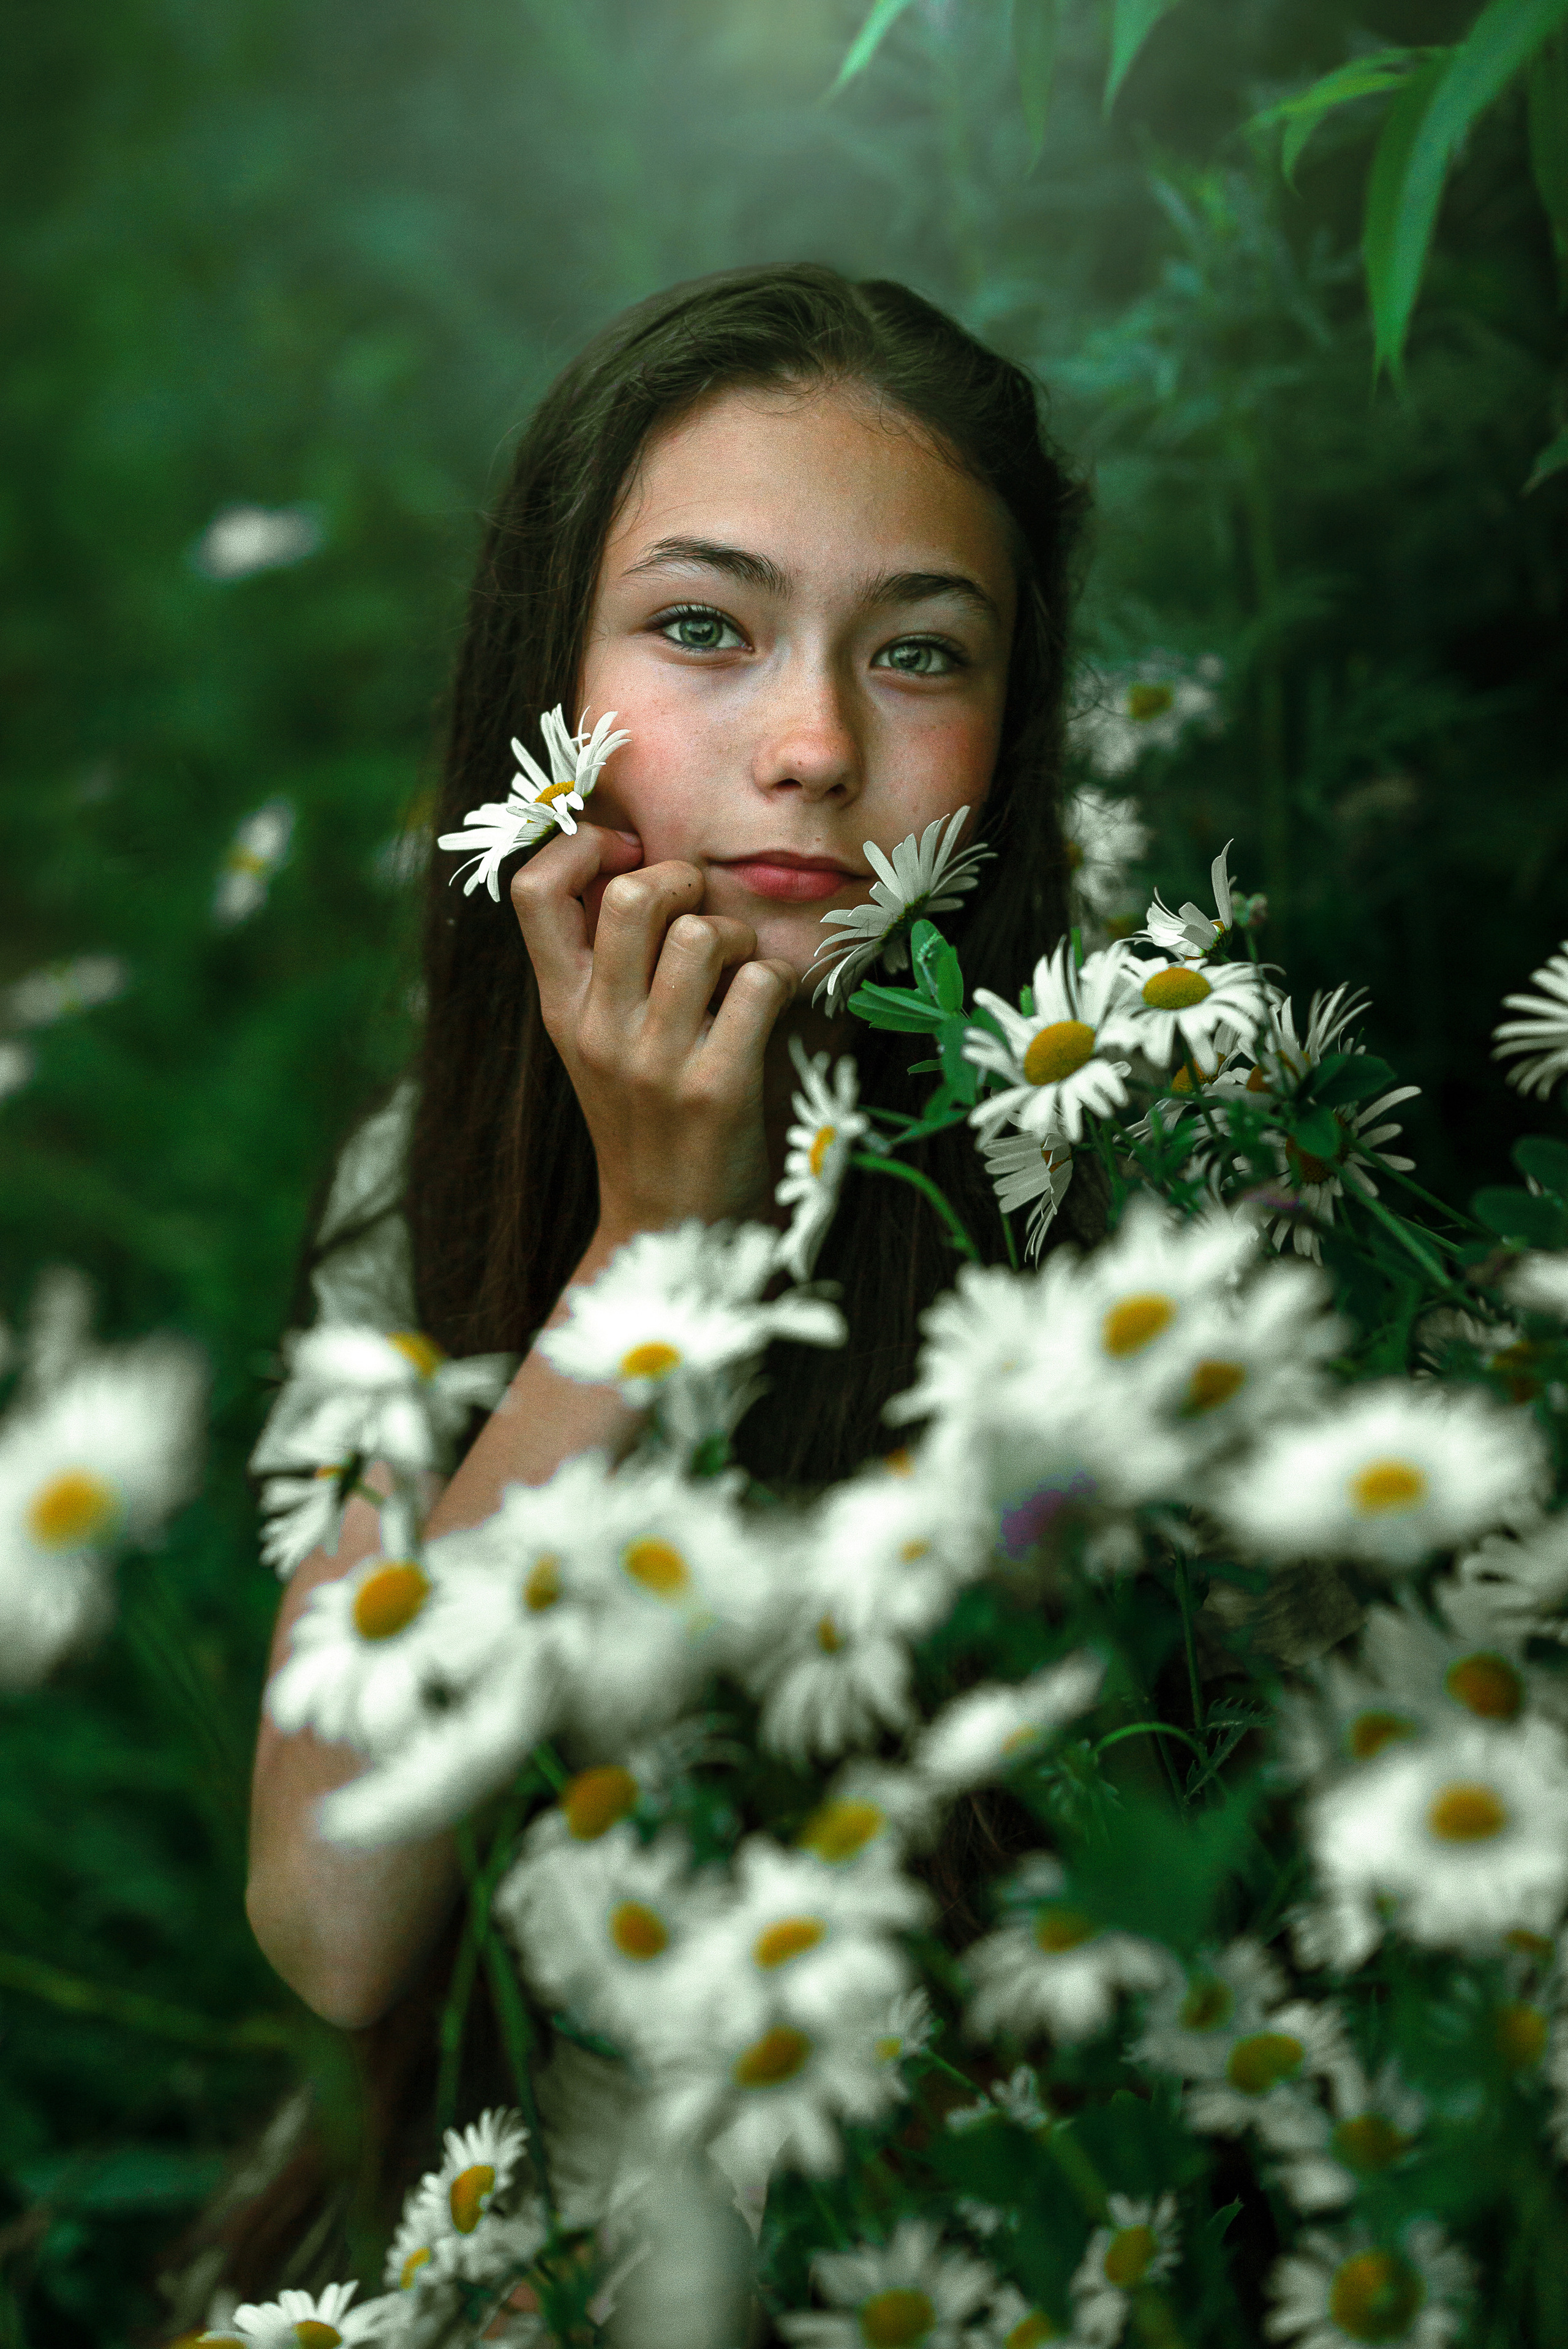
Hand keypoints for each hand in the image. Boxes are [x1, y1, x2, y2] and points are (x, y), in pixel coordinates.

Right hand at [511, 824, 798, 1242]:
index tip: (626, 856)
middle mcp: (599, 1029)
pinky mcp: (717, 1088)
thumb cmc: (646, 1116)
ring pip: (702, 935)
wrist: (669, 1226)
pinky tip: (771, 1004)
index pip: (533, 889)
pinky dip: (779, 981)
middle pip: (631, 896)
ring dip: (738, 935)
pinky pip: (759, 984)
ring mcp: (655, 1061)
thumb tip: (630, 863)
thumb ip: (602, 963)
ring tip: (739, 967)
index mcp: (561, 1007)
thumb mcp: (597, 1041)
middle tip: (699, 908)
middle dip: (682, 880)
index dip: (583, 846)